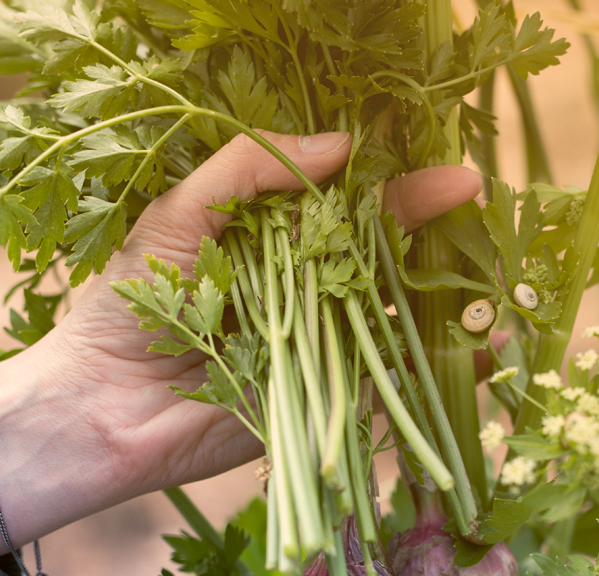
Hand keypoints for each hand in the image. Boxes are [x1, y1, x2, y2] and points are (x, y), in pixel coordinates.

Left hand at [0, 131, 481, 559]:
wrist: (100, 406)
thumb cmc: (128, 304)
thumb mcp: (180, 214)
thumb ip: (249, 169)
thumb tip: (340, 146)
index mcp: (274, 244)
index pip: (355, 209)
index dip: (405, 193)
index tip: (458, 180)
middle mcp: (305, 293)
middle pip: (388, 261)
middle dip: (441, 242)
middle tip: (486, 222)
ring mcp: (320, 351)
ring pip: (398, 321)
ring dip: (453, 306)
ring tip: (498, 288)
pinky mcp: (322, 406)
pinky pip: (386, 385)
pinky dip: (435, 374)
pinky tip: (480, 354)